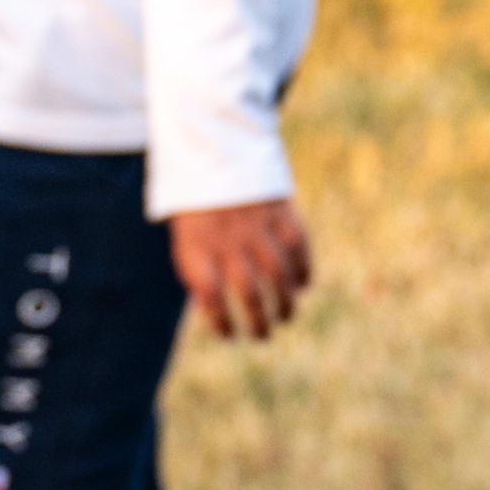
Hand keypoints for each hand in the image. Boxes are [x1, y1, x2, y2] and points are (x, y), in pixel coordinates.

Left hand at [165, 197, 310, 340]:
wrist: (214, 153)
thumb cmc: (199, 208)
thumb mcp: (186, 238)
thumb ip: (198, 272)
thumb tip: (214, 311)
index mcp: (198, 246)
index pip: (210, 296)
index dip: (221, 321)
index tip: (229, 335)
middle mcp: (228, 239)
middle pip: (248, 291)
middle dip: (258, 321)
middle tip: (263, 337)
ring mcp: (257, 226)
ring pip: (277, 274)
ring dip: (284, 301)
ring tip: (286, 317)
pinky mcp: (279, 211)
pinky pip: (297, 247)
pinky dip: (303, 269)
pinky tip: (303, 285)